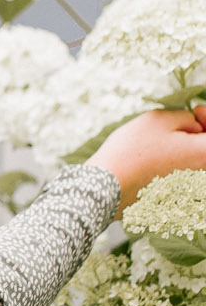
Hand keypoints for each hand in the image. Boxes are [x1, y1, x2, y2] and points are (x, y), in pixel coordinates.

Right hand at [90, 105, 205, 212]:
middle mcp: (201, 172)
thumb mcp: (160, 119)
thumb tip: (194, 124)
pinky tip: (156, 154)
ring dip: (185, 145)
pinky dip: (174, 159)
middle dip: (198, 131)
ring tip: (163, 137)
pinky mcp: (174, 194)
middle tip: (182, 120)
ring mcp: (189, 186)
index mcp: (204, 153)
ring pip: (194, 158)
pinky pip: (183, 171)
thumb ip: (186, 117)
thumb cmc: (133, 150)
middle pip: (205, 147)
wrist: (109, 185)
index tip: (194, 110)